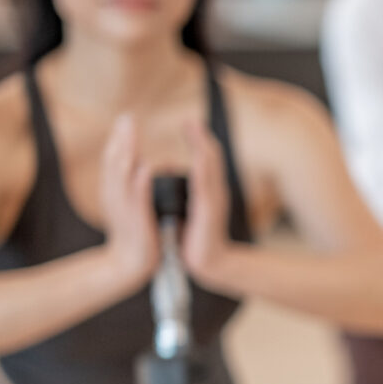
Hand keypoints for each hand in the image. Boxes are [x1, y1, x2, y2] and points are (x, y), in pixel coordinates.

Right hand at [98, 113, 158, 287]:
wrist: (130, 264)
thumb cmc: (134, 233)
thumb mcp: (131, 204)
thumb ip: (134, 184)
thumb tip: (139, 163)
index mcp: (114, 192)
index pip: (114, 160)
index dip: (119, 139)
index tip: (126, 118)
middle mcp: (114, 197)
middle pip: (114, 162)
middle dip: (121, 139)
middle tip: (128, 117)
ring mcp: (123, 209)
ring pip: (121, 177)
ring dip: (127, 154)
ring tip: (131, 134)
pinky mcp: (136, 221)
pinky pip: (138, 200)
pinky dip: (140, 183)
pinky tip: (145, 168)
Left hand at [180, 117, 237, 289]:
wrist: (209, 264)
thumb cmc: (193, 238)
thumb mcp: (184, 207)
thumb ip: (179, 187)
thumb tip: (166, 167)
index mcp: (208, 190)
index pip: (205, 158)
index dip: (198, 139)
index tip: (189, 122)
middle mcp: (216, 191)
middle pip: (211, 156)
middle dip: (201, 137)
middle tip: (191, 119)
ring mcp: (215, 201)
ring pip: (211, 166)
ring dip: (203, 146)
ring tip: (195, 130)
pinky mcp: (210, 212)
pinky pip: (207, 185)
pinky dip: (202, 169)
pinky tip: (198, 156)